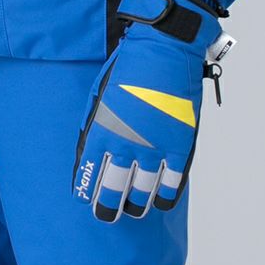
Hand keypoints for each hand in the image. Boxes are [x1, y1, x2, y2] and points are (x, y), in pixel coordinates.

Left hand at [71, 0, 229, 222]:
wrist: (164, 48)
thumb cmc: (129, 67)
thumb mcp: (99, 95)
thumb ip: (94, 126)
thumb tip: (91, 153)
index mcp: (101, 130)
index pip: (89, 173)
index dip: (87, 190)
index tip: (85, 199)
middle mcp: (126, 144)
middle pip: (113, 189)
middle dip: (107, 207)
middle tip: (105, 216)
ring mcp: (154, 147)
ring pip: (142, 190)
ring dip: (136, 204)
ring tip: (133, 211)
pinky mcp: (179, 144)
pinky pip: (172, 181)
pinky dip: (165, 195)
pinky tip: (160, 202)